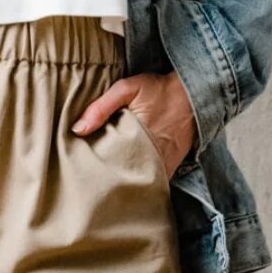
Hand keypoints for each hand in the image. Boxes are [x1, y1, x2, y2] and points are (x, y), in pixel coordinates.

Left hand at [70, 69, 195, 179]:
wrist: (193, 95)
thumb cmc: (158, 90)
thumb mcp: (127, 89)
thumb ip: (101, 107)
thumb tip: (78, 129)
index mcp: (136, 137)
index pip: (108, 163)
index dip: (94, 169)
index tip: (81, 169)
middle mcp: (151, 155)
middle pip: (122, 178)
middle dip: (106, 180)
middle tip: (90, 180)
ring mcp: (163, 164)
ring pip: (138, 183)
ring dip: (123, 183)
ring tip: (106, 184)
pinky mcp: (170, 166)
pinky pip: (153, 181)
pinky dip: (140, 182)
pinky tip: (128, 180)